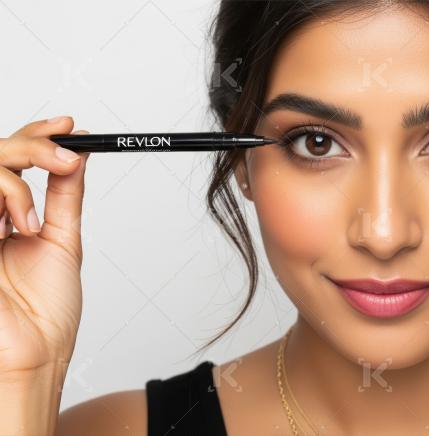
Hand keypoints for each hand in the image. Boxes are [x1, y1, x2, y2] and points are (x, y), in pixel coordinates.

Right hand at [0, 116, 89, 377]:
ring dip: (12, 181)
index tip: (69, 126)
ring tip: (34, 218)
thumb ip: (64, 196)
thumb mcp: (62, 241)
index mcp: (3, 217)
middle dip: (30, 144)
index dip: (36, 134)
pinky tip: (18, 225)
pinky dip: (3, 195)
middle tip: (64, 157)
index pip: (9, 159)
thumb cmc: (46, 313)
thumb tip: (79, 155)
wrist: (33, 356)